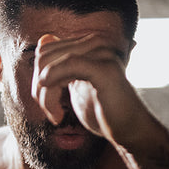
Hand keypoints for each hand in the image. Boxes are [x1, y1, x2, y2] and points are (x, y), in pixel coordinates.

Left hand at [32, 33, 151, 146]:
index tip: (49, 104)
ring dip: (46, 95)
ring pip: (51, 62)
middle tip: (52, 112)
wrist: (129, 130)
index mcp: (88, 44)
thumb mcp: (75, 85)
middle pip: (44, 55)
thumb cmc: (103, 110)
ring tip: (56, 115)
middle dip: (39, 87)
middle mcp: (96, 43)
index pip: (45, 51)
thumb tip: (44, 38)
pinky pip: (70, 64)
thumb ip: (60, 64)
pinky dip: (55, 86)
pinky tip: (58, 110)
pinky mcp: (105, 68)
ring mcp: (102, 53)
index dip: (38, 79)